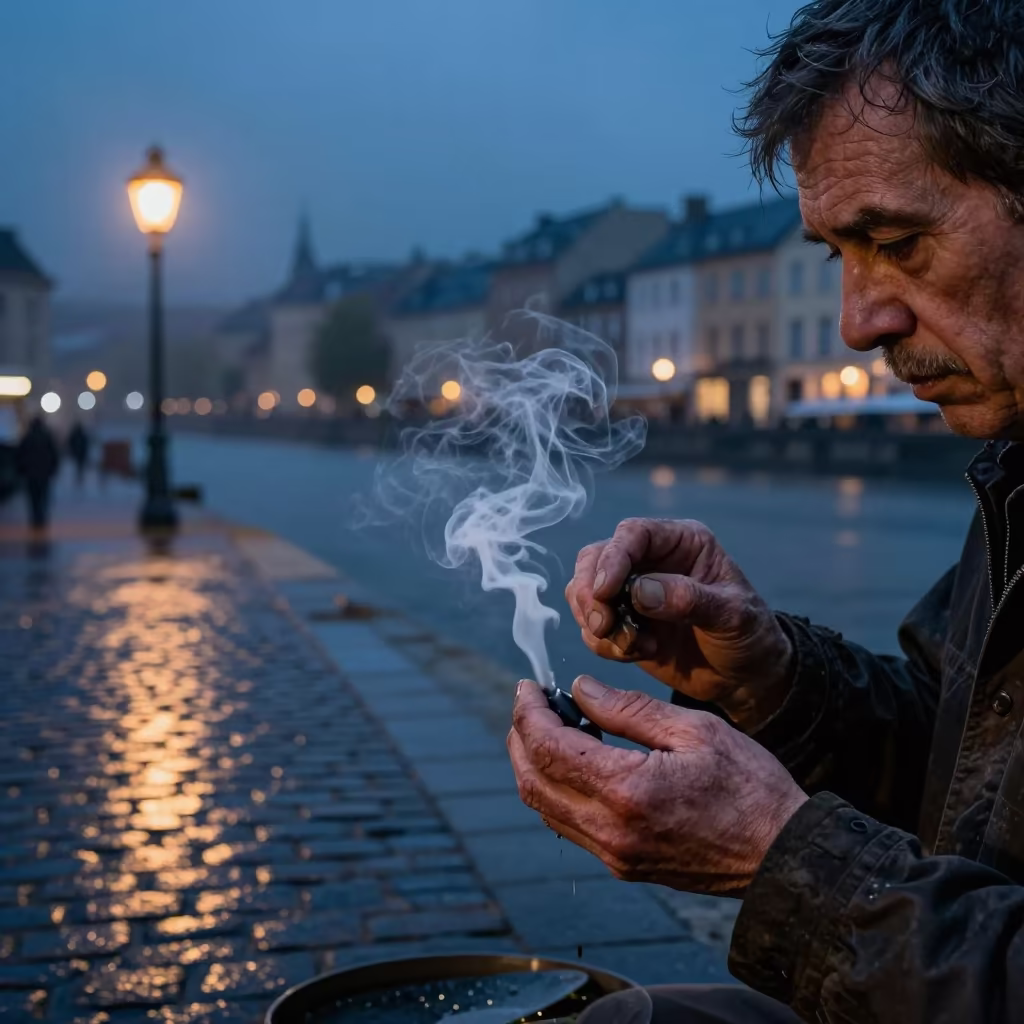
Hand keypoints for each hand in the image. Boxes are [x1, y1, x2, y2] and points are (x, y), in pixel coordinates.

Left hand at [508, 676, 807, 893]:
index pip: (547, 747)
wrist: (782, 857)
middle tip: (530, 702)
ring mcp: (614, 854)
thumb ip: (629, 709)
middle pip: (532, 781)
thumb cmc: (750, 787)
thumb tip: (579, 689)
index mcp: (626, 791)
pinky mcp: (623, 865)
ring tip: (550, 725)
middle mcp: (610, 830)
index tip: (527, 685)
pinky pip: (569, 825)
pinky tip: (577, 760)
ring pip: (544, 807)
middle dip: (520, 736)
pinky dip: (557, 788)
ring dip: (533, 764)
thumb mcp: (695, 730)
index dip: (528, 711)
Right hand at [566, 518, 792, 726]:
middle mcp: (651, 559)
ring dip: (596, 622)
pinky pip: (591, 625)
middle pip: (596, 557)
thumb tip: (640, 591)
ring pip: (584, 591)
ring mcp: (632, 591)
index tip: (605, 591)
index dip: (613, 558)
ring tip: (632, 646)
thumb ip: (689, 599)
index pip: (633, 534)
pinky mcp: (622, 621)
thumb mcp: (733, 615)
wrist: (745, 676)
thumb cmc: (749, 635)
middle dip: (590, 592)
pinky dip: (603, 643)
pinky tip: (637, 653)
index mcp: (681, 542)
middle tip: (602, 624)